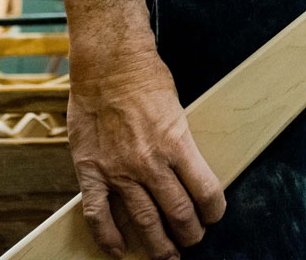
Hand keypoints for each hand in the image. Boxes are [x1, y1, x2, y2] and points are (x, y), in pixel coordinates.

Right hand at [67, 48, 224, 258]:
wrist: (109, 65)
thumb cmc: (146, 79)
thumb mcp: (177, 107)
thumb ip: (180, 140)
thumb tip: (189, 166)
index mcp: (177, 143)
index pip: (205, 189)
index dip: (214, 208)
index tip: (215, 215)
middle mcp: (150, 162)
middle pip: (177, 212)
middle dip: (190, 232)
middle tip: (193, 239)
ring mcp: (119, 170)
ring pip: (143, 220)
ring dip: (158, 244)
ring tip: (167, 257)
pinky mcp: (91, 172)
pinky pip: (98, 214)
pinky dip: (108, 237)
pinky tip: (119, 250)